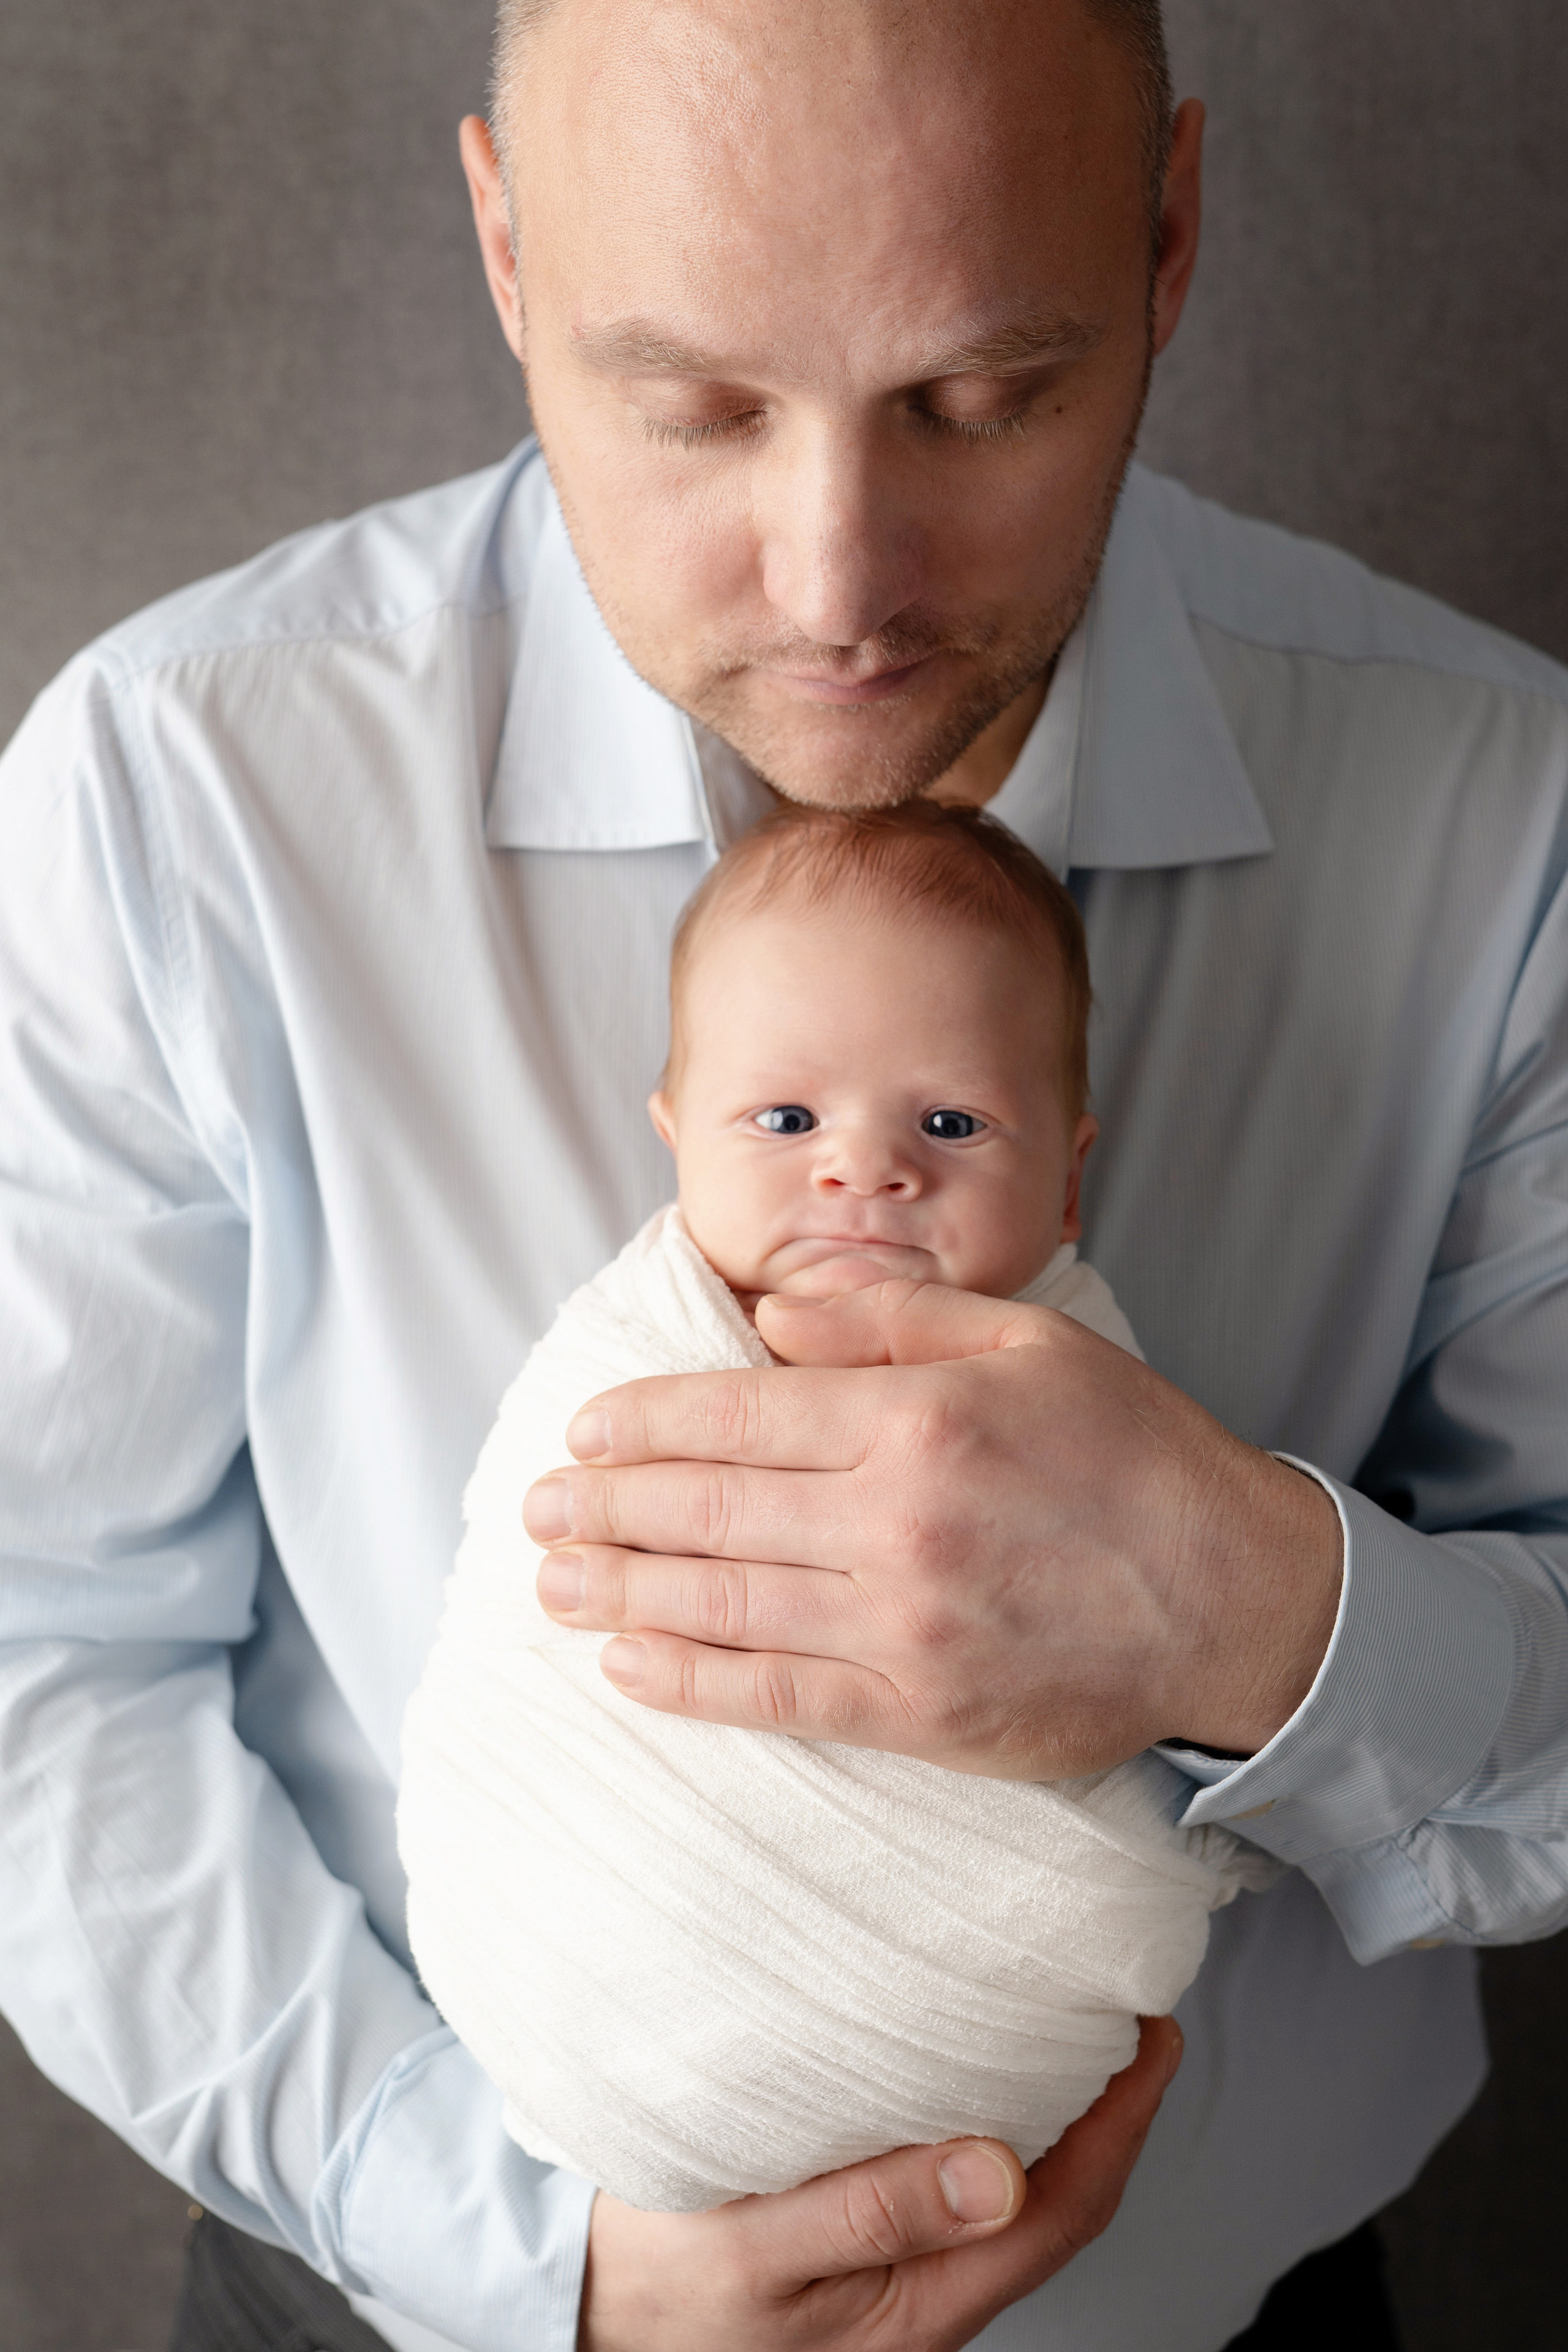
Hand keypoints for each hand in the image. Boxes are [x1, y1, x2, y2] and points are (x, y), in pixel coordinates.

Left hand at [525, 1280, 1342, 1774]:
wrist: (1239, 1601)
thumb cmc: (1134, 1455)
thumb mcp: (1030, 1340)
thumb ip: (891, 1323)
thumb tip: (768, 1323)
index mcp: (917, 1419)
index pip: (735, 1415)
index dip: (641, 1423)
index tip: (580, 1429)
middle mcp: (895, 1524)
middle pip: (707, 1511)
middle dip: (603, 1509)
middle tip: (535, 1511)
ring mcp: (903, 1627)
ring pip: (721, 1608)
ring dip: (619, 1595)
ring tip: (549, 1584)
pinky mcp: (920, 1713)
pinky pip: (777, 1698)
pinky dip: (690, 1685)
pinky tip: (627, 1669)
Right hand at [577, 2015, 1182, 2350]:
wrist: (579, 2307)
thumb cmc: (656, 2287)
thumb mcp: (754, 2249)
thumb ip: (873, 2211)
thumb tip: (999, 2170)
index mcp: (921, 2306)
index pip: (1064, 2210)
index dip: (1124, 2120)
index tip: (1151, 2032)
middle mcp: (928, 2295)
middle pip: (1056, 2201)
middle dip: (1106, 2105)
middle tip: (1122, 2003)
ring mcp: (900, 2276)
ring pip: (1011, 2193)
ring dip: (1051, 2107)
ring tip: (1063, 2018)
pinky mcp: (866, 2247)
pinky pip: (955, 2184)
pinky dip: (985, 2114)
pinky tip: (969, 2063)